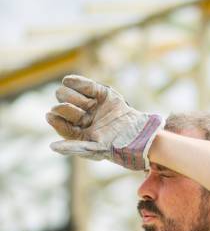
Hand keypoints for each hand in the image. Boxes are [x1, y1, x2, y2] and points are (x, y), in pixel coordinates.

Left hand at [46, 75, 163, 169]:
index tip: (51, 115)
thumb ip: (74, 147)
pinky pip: (83, 84)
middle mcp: (80, 117)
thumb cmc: (116, 147)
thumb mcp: (94, 149)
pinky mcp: (100, 92)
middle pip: (60, 105)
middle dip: (68, 109)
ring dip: (75, 97)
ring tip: (89, 105)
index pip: (57, 121)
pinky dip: (76, 81)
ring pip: (67, 93)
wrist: (138, 133)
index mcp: (76, 132)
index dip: (55, 117)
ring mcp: (89, 104)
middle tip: (83, 115)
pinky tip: (68, 80)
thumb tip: (51, 147)